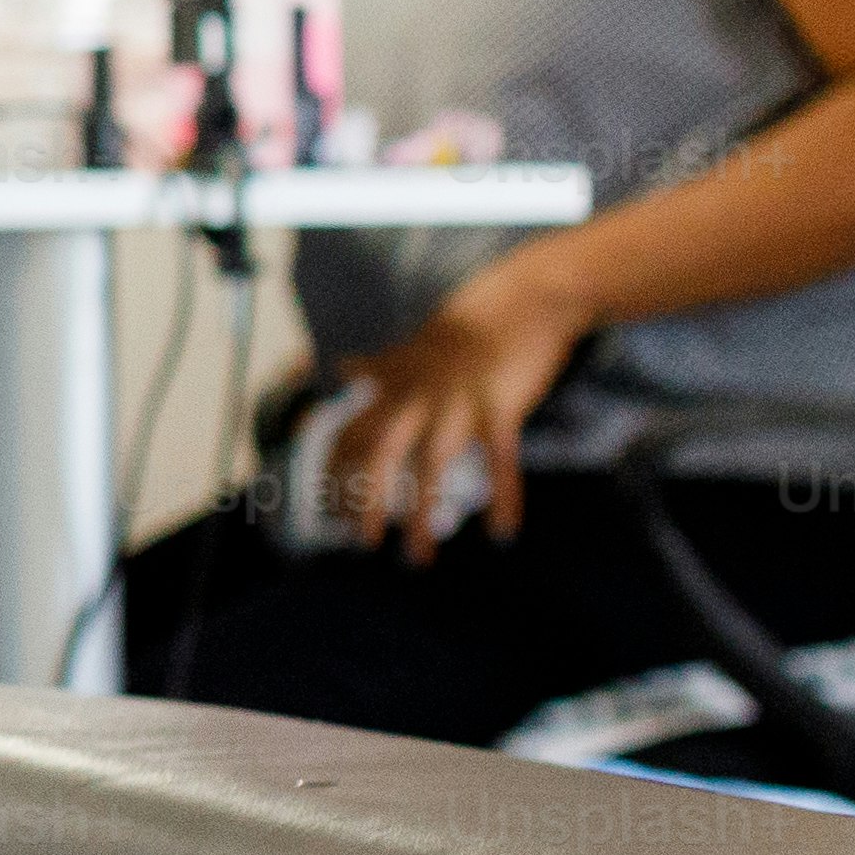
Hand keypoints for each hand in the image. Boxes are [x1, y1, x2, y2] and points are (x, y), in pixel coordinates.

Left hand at [327, 265, 591, 554]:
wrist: (527, 297)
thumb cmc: (471, 325)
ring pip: (431, 464)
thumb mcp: (415, 343)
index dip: (333, 473)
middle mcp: (419, 395)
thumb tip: (343, 365)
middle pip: (379, 452)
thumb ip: (380, 365)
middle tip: (362, 542)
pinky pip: (500, 457)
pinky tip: (502, 532)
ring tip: (417, 557)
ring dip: (421, 514)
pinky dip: (502, 495)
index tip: (328, 510)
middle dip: (365, 498)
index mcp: (397, 385)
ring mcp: (459, 400)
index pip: (350, 432)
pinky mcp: (501, 404)